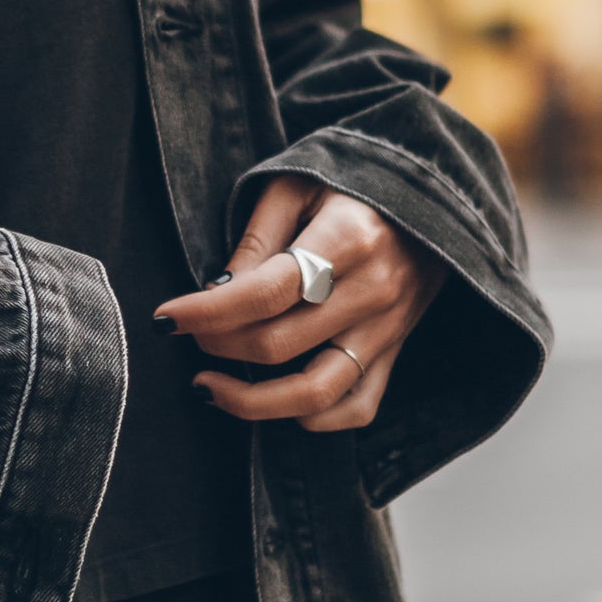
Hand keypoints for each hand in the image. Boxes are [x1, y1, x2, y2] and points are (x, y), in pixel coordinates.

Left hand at [153, 177, 443, 431]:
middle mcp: (373, 291)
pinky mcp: (395, 352)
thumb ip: (257, 237)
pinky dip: (309, 418)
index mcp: (348, 238)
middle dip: (216, 344)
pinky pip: (356, 407)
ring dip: (250, 401)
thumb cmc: (352, 185)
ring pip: (315, 391)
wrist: (436, 196)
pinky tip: (270, 403)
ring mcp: (388, 329)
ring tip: (207, 386)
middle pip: (278, 343)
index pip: (265, 292)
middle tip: (187, 333)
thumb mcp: (298, 184)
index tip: (165, 318)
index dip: (207, 312)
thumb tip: (216, 293)